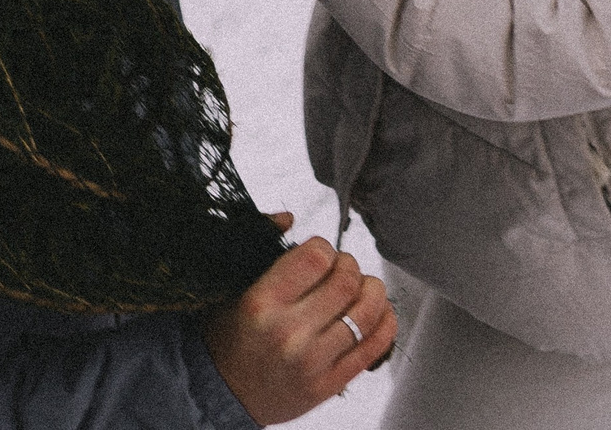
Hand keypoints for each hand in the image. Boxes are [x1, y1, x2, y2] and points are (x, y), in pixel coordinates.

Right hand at [205, 217, 396, 423]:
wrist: (225, 392)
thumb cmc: (229, 338)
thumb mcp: (235, 289)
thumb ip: (261, 251)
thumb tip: (288, 217)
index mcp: (262, 302)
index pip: (315, 257)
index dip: (325, 247)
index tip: (321, 253)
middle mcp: (289, 331)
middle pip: (346, 281)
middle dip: (350, 266)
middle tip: (342, 269)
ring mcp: (313, 360)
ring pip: (367, 312)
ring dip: (372, 291)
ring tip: (362, 288)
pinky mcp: (331, 383)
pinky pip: (374, 346)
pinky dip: (386, 323)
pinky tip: (379, 313)